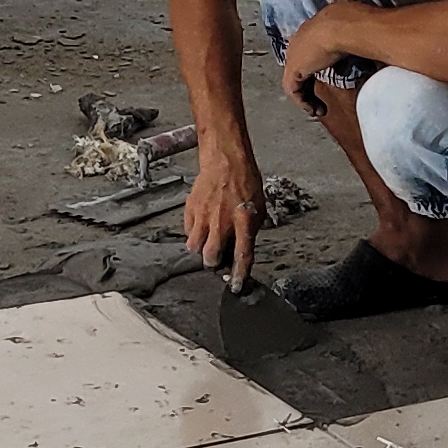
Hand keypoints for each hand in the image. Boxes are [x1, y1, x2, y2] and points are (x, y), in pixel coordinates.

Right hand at [185, 137, 265, 288]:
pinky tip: (204, 225)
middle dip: (214, 264)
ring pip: (194, 248)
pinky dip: (195, 233)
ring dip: (202, 250)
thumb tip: (241, 251)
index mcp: (244, 221)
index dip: (239, 275)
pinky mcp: (191, 209)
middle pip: (211, 257)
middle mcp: (222, 221)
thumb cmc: (245, 182)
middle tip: (219, 259)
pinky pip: (188, 231)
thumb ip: (250, 231)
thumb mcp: (258, 207)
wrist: (225, 160)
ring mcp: (204, 215)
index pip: (242, 255)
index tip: (236, 287)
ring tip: (208, 242)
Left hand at [277, 8, 357, 105]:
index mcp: (312, 29)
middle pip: (301, 67)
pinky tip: (314, 109)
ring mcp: (293, 54)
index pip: (310, 52)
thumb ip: (352, 42)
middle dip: (310, 85)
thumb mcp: (353, 33)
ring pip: (296, 80)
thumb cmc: (353, 25)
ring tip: (319, 109)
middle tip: (322, 99)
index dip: (318, 68)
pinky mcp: (293, 68)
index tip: (331, 78)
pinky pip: (293, 90)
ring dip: (308, 96)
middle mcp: (299, 40)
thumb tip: (366, 53)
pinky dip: (303, 102)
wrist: (343, 25)